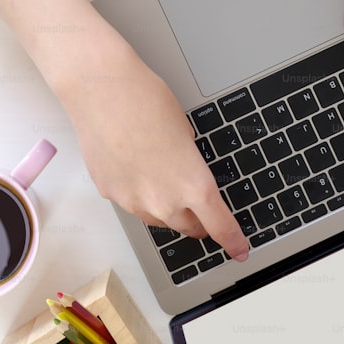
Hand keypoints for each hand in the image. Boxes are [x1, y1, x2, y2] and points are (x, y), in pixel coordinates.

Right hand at [59, 36, 248, 261]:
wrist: (103, 93)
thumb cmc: (147, 103)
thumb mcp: (186, 133)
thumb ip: (190, 165)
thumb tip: (185, 174)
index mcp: (194, 186)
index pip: (219, 226)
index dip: (232, 241)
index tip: (239, 250)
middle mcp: (165, 202)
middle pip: (189, 228)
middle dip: (198, 222)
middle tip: (201, 211)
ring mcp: (133, 202)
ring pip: (159, 220)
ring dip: (168, 210)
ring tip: (164, 181)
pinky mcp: (110, 194)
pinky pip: (132, 204)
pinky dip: (139, 194)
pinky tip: (136, 168)